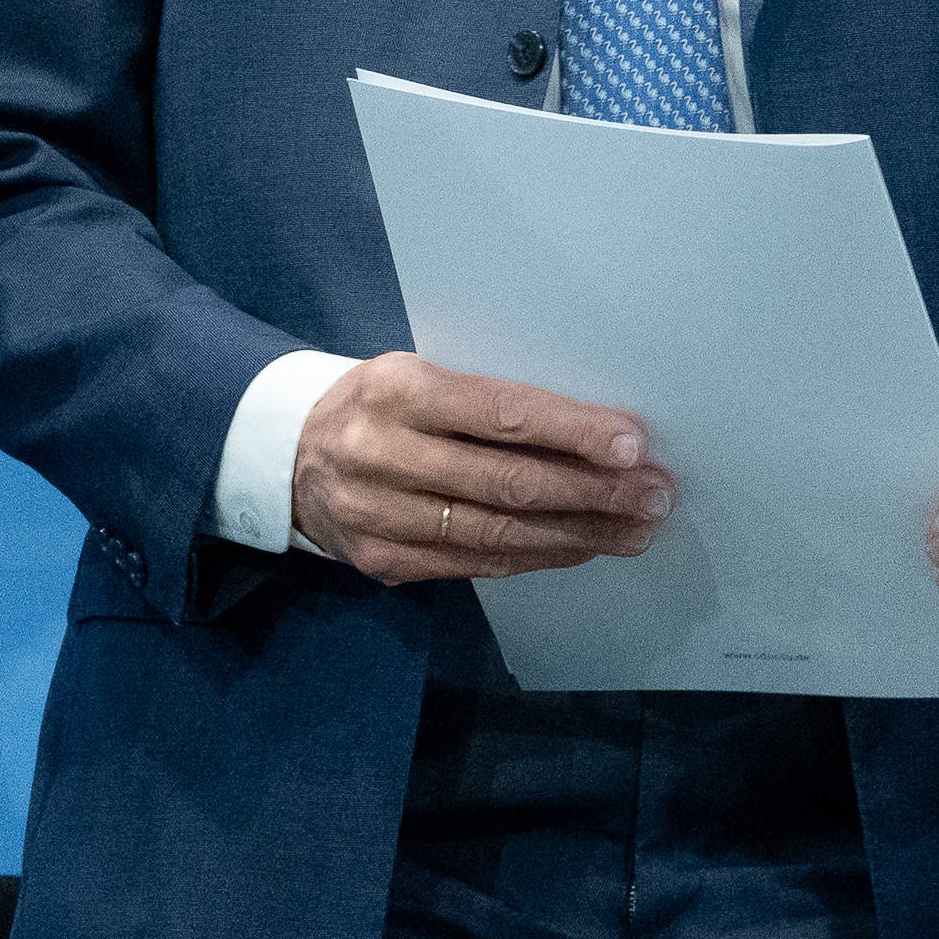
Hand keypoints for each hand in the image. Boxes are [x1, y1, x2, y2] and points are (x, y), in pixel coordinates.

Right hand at [291, 356, 673, 582]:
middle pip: (507, 483)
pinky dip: (536, 556)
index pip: (500, 413)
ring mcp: (379, 516)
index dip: (572, 432)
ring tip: (636, 528)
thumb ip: (485, 401)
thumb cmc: (376, 403)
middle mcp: (383, 453)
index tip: (632, 443)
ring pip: (497, 533)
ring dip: (579, 533)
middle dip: (593, 491)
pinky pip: (476, 563)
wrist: (283, 454)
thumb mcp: (415, 375)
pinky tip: (580, 546)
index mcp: (397, 390)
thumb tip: (592, 431)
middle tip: (655, 495)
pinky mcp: (383, 562)